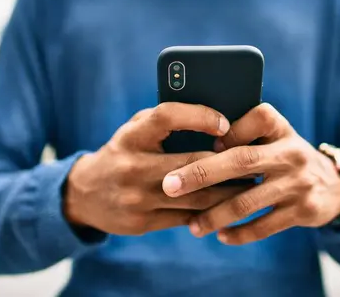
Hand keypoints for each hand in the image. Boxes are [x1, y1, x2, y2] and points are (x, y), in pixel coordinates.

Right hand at [64, 103, 247, 235]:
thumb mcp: (136, 129)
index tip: (225, 123)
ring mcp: (137, 198)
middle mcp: (132, 166)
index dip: (200, 116)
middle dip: (229, 164)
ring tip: (250, 184)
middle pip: (192, 164)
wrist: (85, 194)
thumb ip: (167, 121)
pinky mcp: (142, 223)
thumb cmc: (124, 151)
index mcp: (131, 135)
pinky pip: (187, 217)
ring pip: (196, 197)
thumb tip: (217, 120)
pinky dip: (211, 211)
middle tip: (254, 161)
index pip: (167, 116)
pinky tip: (229, 205)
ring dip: (228, 192)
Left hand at [161, 103, 339, 244]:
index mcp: (281, 128)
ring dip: (214, 215)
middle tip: (169, 186)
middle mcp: (291, 153)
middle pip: (241, 161)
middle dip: (201, 174)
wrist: (333, 185)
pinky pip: (263, 226)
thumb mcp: (274, 135)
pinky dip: (239, 234)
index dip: (229, 131)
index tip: (202, 142)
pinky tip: (220, 235)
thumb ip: (243, 132)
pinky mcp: (303, 211)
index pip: (255, 119)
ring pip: (247, 202)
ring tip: (192, 226)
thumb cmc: (285, 156)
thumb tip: (196, 139)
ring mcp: (298, 183)